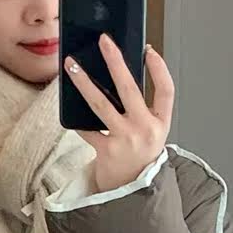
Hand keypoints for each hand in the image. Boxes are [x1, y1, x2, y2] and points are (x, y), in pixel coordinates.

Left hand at [63, 35, 174, 193]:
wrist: (131, 191)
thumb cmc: (139, 159)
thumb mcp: (151, 133)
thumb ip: (142, 109)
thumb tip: (118, 75)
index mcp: (160, 123)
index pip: (165, 90)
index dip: (159, 69)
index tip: (148, 50)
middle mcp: (145, 129)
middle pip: (129, 88)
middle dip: (115, 61)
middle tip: (104, 41)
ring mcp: (125, 139)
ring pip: (101, 104)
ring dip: (84, 82)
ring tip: (72, 65)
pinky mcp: (106, 150)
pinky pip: (87, 128)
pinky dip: (76, 119)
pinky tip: (67, 105)